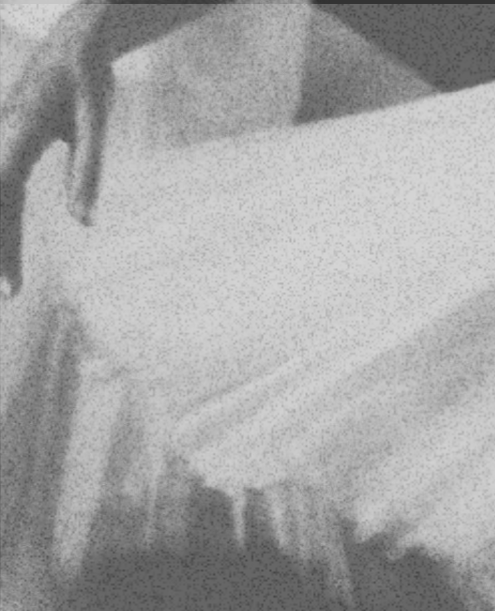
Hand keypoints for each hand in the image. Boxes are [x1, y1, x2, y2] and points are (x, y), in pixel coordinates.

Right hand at [0, 5, 112, 295]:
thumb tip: (85, 224)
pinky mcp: (5, 137)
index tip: (11, 285)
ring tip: (8, 276)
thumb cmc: (89, 78)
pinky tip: (6, 240)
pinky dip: (1, 213)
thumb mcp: (96, 122)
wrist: (76, 42)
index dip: (4, 241)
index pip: (4, 195)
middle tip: (10, 295)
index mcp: (20, 131)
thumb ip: (88, 170)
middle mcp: (1, 133)